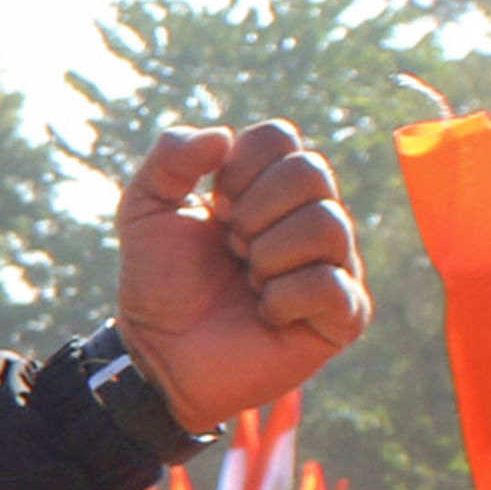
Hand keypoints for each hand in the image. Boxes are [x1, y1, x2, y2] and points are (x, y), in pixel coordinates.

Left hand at [113, 122, 373, 436]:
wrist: (158, 354)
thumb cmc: (160, 283)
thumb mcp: (145, 208)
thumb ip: (171, 157)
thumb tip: (222, 135)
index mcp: (272, 186)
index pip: (280, 137)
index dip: (237, 170)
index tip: (216, 208)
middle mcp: (313, 217)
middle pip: (311, 172)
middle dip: (253, 212)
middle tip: (232, 248)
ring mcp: (335, 264)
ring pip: (328, 224)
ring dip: (267, 256)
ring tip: (248, 280)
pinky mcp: (345, 314)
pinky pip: (329, 284)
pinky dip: (283, 297)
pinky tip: (265, 312)